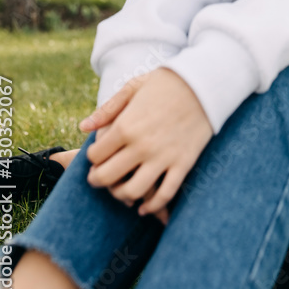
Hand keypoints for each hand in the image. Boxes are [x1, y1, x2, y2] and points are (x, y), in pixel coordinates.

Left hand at [81, 68, 213, 216]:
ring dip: (122, 195)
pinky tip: (145, 207)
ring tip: (121, 190)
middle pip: (108, 177)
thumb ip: (108, 109)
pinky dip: (152, 206)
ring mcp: (163, 157)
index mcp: (126, 125)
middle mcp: (141, 145)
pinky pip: (164, 194)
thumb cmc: (167, 81)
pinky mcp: (183, 163)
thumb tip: (83, 127)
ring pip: (133, 191)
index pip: (95, 155)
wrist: (205, 82)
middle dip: (98, 180)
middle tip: (99, 178)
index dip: (92, 158)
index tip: (97, 156)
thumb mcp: (134, 87)